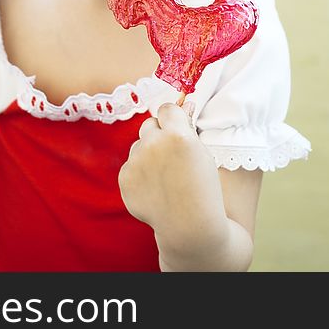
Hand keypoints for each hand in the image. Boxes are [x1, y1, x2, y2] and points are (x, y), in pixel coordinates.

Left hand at [118, 102, 224, 241]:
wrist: (189, 225)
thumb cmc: (203, 188)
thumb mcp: (203, 153)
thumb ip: (186, 128)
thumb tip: (183, 103)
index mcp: (177, 135)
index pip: (167, 108)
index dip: (173, 118)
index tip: (177, 126)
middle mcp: (153, 144)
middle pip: (149, 124)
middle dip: (158, 133)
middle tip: (171, 153)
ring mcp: (136, 162)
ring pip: (138, 145)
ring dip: (148, 154)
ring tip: (165, 176)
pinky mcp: (125, 178)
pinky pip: (131, 165)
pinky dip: (140, 173)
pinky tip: (155, 188)